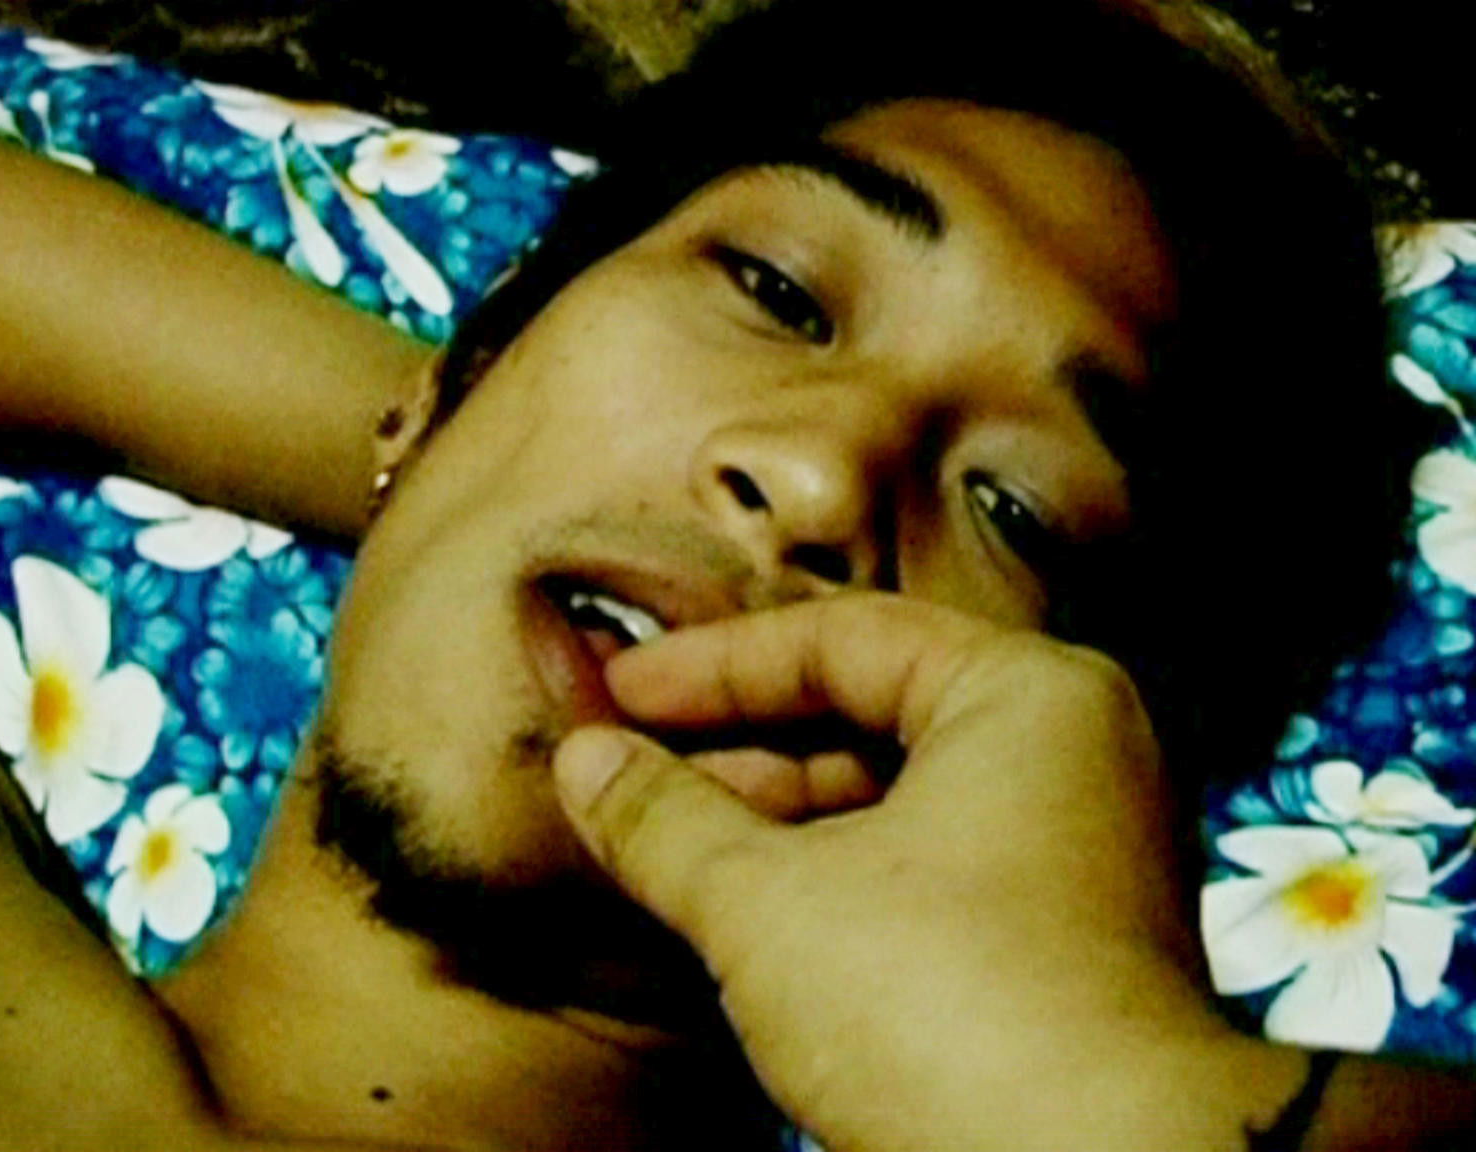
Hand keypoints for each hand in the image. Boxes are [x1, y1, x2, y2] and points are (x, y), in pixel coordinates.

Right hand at [551, 594, 1302, 1151]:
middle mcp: (1069, 759)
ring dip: (769, 825)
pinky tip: (737, 913)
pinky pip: (923, 875)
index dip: (708, 667)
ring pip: (891, 804)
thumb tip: (584, 762)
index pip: (840, 637)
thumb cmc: (955, 1012)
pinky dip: (828, 883)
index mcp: (1026, 699)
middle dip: (733, 751)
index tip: (614, 694)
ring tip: (660, 850)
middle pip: (867, 716)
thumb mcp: (766, 901)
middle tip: (623, 772)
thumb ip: (663, 820)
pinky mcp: (1058, 945)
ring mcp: (1072, 856)